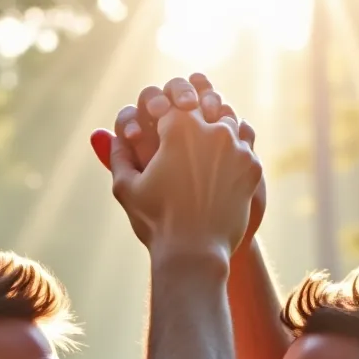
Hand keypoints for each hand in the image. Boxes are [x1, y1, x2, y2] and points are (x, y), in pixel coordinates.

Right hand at [91, 74, 266, 248]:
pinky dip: (236, 145)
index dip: (165, 117)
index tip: (161, 130)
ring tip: (205, 146)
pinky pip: (246, 141)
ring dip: (216, 127)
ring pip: (228, 119)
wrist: (195, 253)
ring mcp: (237, 147)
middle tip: (186, 135)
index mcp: (179, 127)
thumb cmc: (156, 222)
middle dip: (193, 118)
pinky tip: (225, 158)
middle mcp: (211, 129)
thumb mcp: (126, 188)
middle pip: (203, 107)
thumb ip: (117, 156)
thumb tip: (106, 136)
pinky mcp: (253, 166)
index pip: (172, 105)